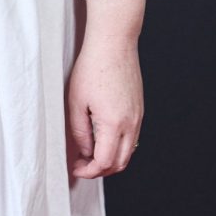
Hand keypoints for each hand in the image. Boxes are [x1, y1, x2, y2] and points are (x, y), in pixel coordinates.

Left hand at [66, 36, 143, 179]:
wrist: (114, 44)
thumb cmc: (92, 67)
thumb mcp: (76, 101)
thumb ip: (80, 131)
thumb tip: (85, 151)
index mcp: (114, 124)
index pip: (104, 162)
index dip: (88, 171)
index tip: (76, 168)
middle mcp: (131, 124)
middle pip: (120, 163)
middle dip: (100, 170)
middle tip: (82, 164)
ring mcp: (138, 117)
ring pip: (128, 153)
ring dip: (111, 159)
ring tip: (90, 152)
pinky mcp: (139, 110)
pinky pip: (132, 138)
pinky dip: (119, 146)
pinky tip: (102, 138)